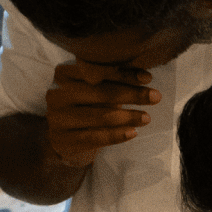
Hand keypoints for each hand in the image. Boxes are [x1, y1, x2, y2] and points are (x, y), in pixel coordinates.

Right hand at [43, 60, 160, 169]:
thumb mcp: (94, 88)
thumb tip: (144, 76)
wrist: (63, 138)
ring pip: (100, 116)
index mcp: (63, 73)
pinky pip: (95, 137)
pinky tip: (132, 133)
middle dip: (132, 94)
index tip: (148, 78)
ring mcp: (57, 118)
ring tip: (147, 117)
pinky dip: (116, 135)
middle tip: (155, 96)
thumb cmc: (85, 106)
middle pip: (100, 92)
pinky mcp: (62, 140)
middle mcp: (56, 93)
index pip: (97, 71)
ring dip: (128, 116)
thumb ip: (112, 79)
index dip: (124, 74)